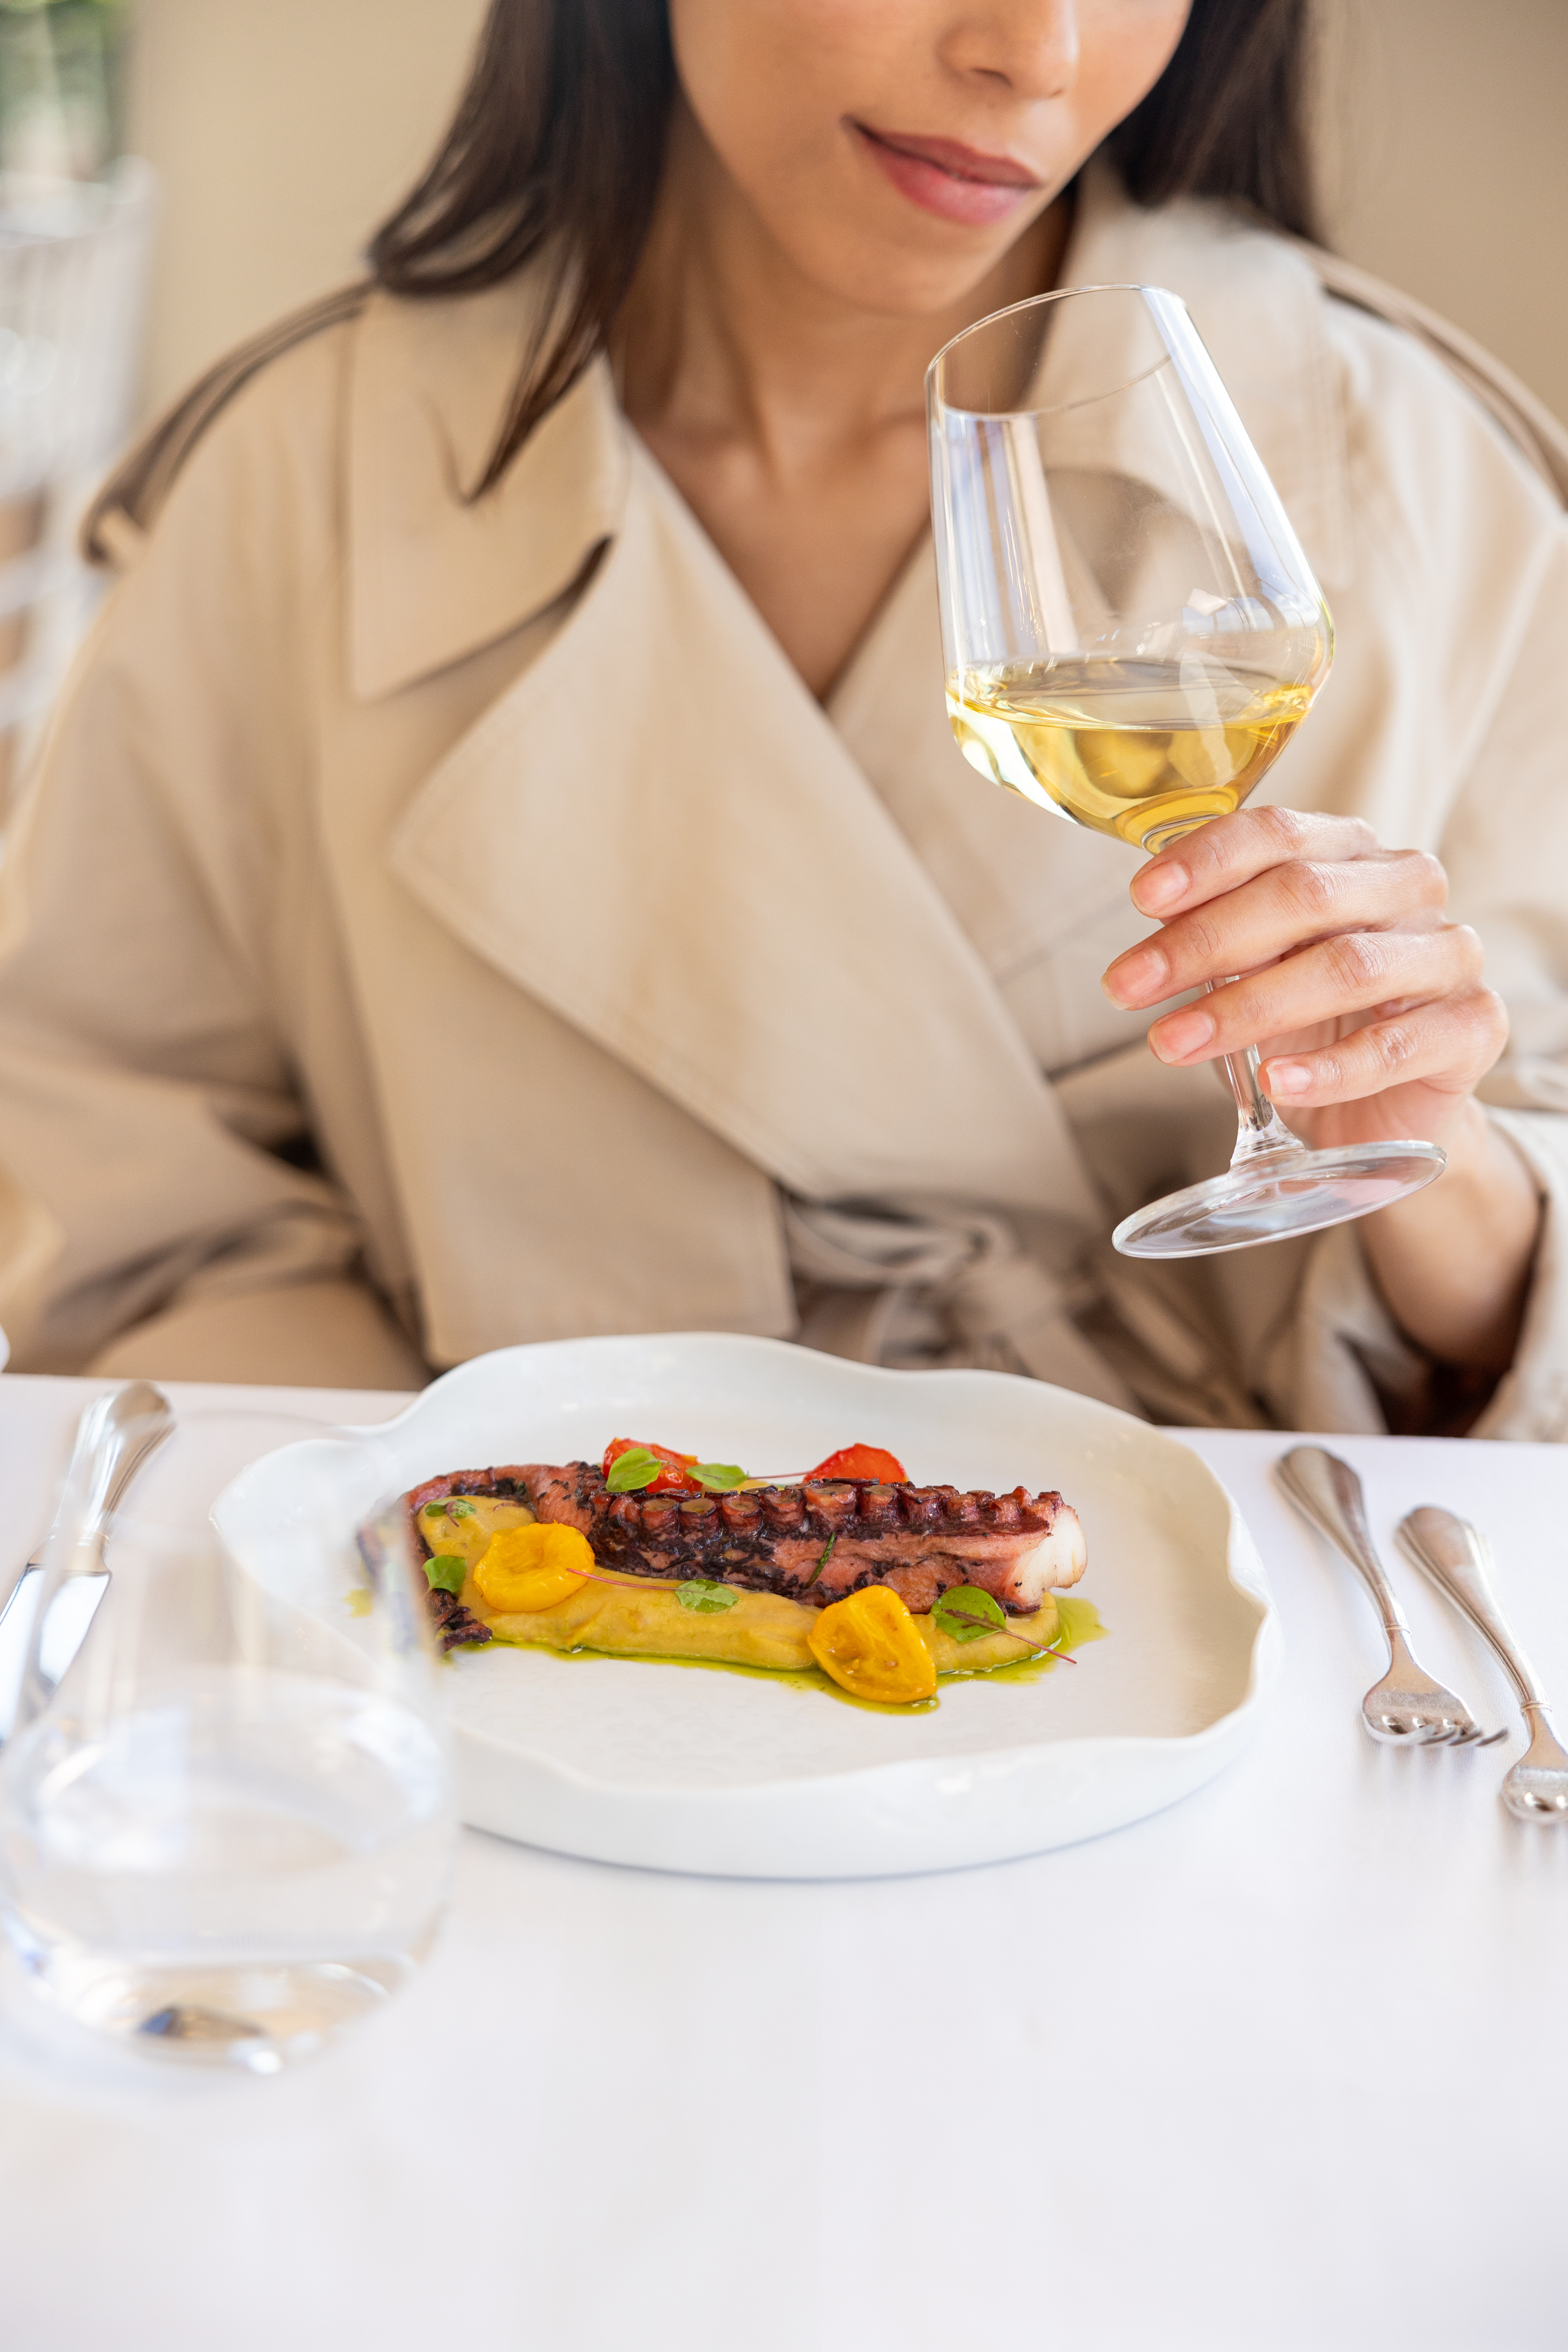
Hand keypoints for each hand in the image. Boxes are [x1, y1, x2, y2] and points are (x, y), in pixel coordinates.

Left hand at [1100, 807, 1540, 1383]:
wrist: (1389, 1107)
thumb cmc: (1315, 1021)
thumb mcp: (1257, 967)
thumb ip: (1217, 937)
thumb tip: (1151, 929)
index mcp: (1350, 852)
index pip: (1277, 833)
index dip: (1206, 862)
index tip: (1141, 900)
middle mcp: (1407, 887)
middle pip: (1304, 895)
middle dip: (1204, 942)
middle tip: (1128, 987)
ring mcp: (1448, 954)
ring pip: (1346, 967)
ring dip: (1247, 1008)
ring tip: (1174, 1043)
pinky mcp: (1472, 1026)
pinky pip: (1397, 1045)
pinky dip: (1329, 1068)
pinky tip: (1277, 1082)